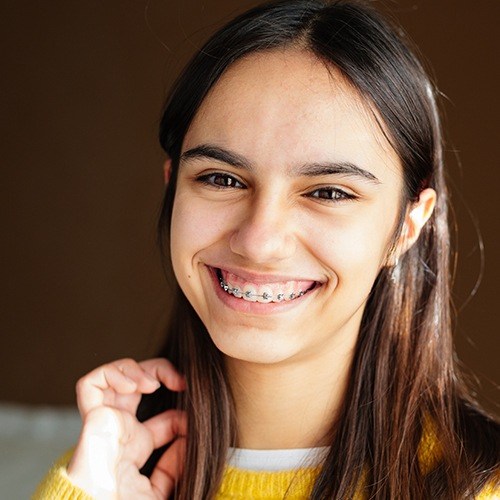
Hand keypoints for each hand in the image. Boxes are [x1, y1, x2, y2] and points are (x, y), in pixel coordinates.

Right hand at [67, 358, 185, 498]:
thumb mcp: (159, 490)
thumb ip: (174, 466)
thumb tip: (188, 439)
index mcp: (136, 447)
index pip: (163, 419)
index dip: (179, 412)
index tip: (194, 417)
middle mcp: (120, 429)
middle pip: (138, 384)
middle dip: (159, 372)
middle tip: (179, 381)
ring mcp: (105, 421)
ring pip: (114, 376)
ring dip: (137, 369)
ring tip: (153, 383)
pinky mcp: (91, 417)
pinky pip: (91, 384)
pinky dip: (112, 374)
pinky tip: (132, 386)